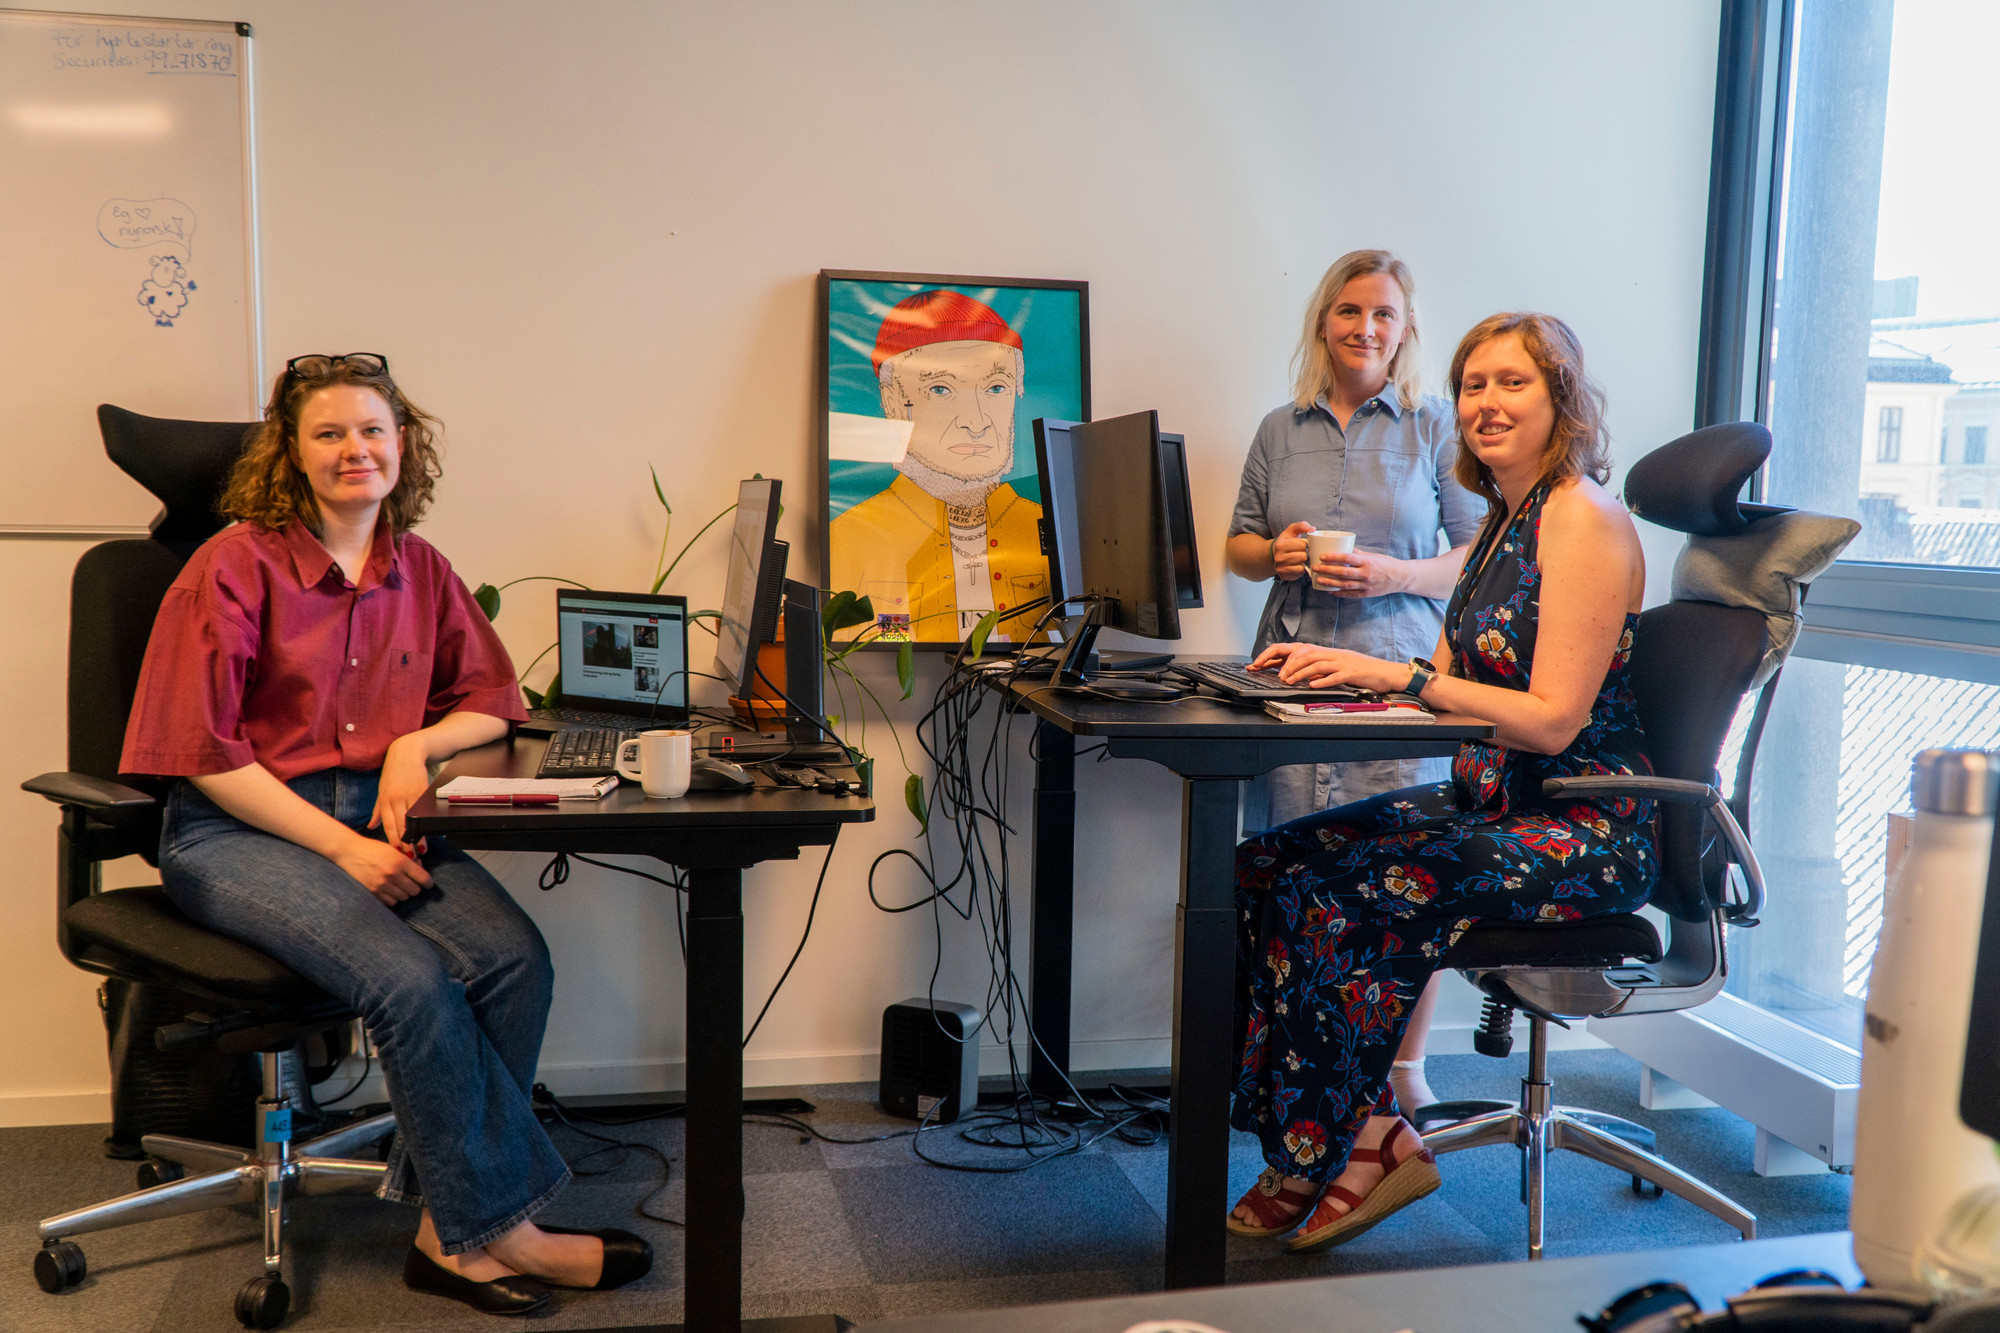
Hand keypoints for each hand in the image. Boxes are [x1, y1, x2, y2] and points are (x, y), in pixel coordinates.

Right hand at [332, 832, 431, 905]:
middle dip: (415, 887)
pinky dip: (392, 898)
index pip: (423, 879)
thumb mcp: (393, 850)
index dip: (428, 883)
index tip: (428, 884)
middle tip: (409, 882)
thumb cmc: (372, 849)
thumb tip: (421, 871)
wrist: (348, 852)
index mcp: (400, 861)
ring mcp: (382, 885)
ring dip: (403, 893)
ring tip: (397, 885)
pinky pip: (391, 902)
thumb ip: (407, 862)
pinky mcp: (373, 892)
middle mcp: (393, 874)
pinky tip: (388, 890)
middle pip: (415, 891)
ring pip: (404, 898)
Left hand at [370, 734, 430, 859]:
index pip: (388, 825)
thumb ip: (377, 811)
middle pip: (400, 825)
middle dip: (405, 843)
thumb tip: (371, 826)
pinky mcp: (422, 790)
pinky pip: (423, 810)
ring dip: (418, 836)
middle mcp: (396, 798)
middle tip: (410, 858)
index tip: (397, 854)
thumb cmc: (393, 773)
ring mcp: (409, 794)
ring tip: (422, 850)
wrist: (406, 753)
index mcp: (385, 801)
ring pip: (413, 820)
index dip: (393, 840)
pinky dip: (426, 822)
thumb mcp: (381, 791)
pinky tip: (430, 832)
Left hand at [1251, 643, 1406, 692]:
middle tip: (1277, 676)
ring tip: (1289, 681)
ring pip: (1316, 663)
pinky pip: (1335, 675)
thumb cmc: (1359, 671)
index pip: (1296, 649)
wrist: (1385, 672)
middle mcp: (1331, 654)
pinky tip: (1313, 685)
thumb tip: (1294, 673)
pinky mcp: (1352, 672)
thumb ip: (1316, 668)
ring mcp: (1342, 662)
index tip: (1260, 663)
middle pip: (1304, 652)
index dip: (1276, 654)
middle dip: (1287, 663)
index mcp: (1325, 652)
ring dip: (1300, 672)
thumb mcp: (1334, 667)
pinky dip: (1323, 680)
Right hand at [1271, 522, 1314, 581]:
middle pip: (1303, 556)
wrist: (1275, 554)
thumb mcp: (1292, 531)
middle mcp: (1278, 557)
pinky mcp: (1284, 576)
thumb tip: (1312, 529)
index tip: (1301, 544)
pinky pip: (1300, 573)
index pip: (1302, 545)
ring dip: (1303, 562)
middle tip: (1300, 552)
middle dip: (1304, 553)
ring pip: (1301, 565)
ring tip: (1299, 558)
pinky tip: (1297, 565)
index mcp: (1280, 545)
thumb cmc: (1287, 541)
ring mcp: (1281, 568)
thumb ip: (1302, 525)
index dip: (1304, 544)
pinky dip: (1301, 569)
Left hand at [1313, 549, 1407, 598]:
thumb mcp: (1373, 556)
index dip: (1334, 557)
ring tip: (1318, 580)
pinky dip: (1339, 593)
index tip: (1322, 556)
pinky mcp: (1366, 594)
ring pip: (1344, 585)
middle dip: (1327, 570)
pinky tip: (1330, 591)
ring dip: (1330, 583)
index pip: (1348, 558)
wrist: (1400, 578)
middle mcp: (1366, 574)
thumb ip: (1357, 553)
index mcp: (1367, 562)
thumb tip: (1342, 547)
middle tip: (1315, 567)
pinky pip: (1350, 594)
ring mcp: (1366, 585)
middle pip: (1343, 572)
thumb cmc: (1386, 564)